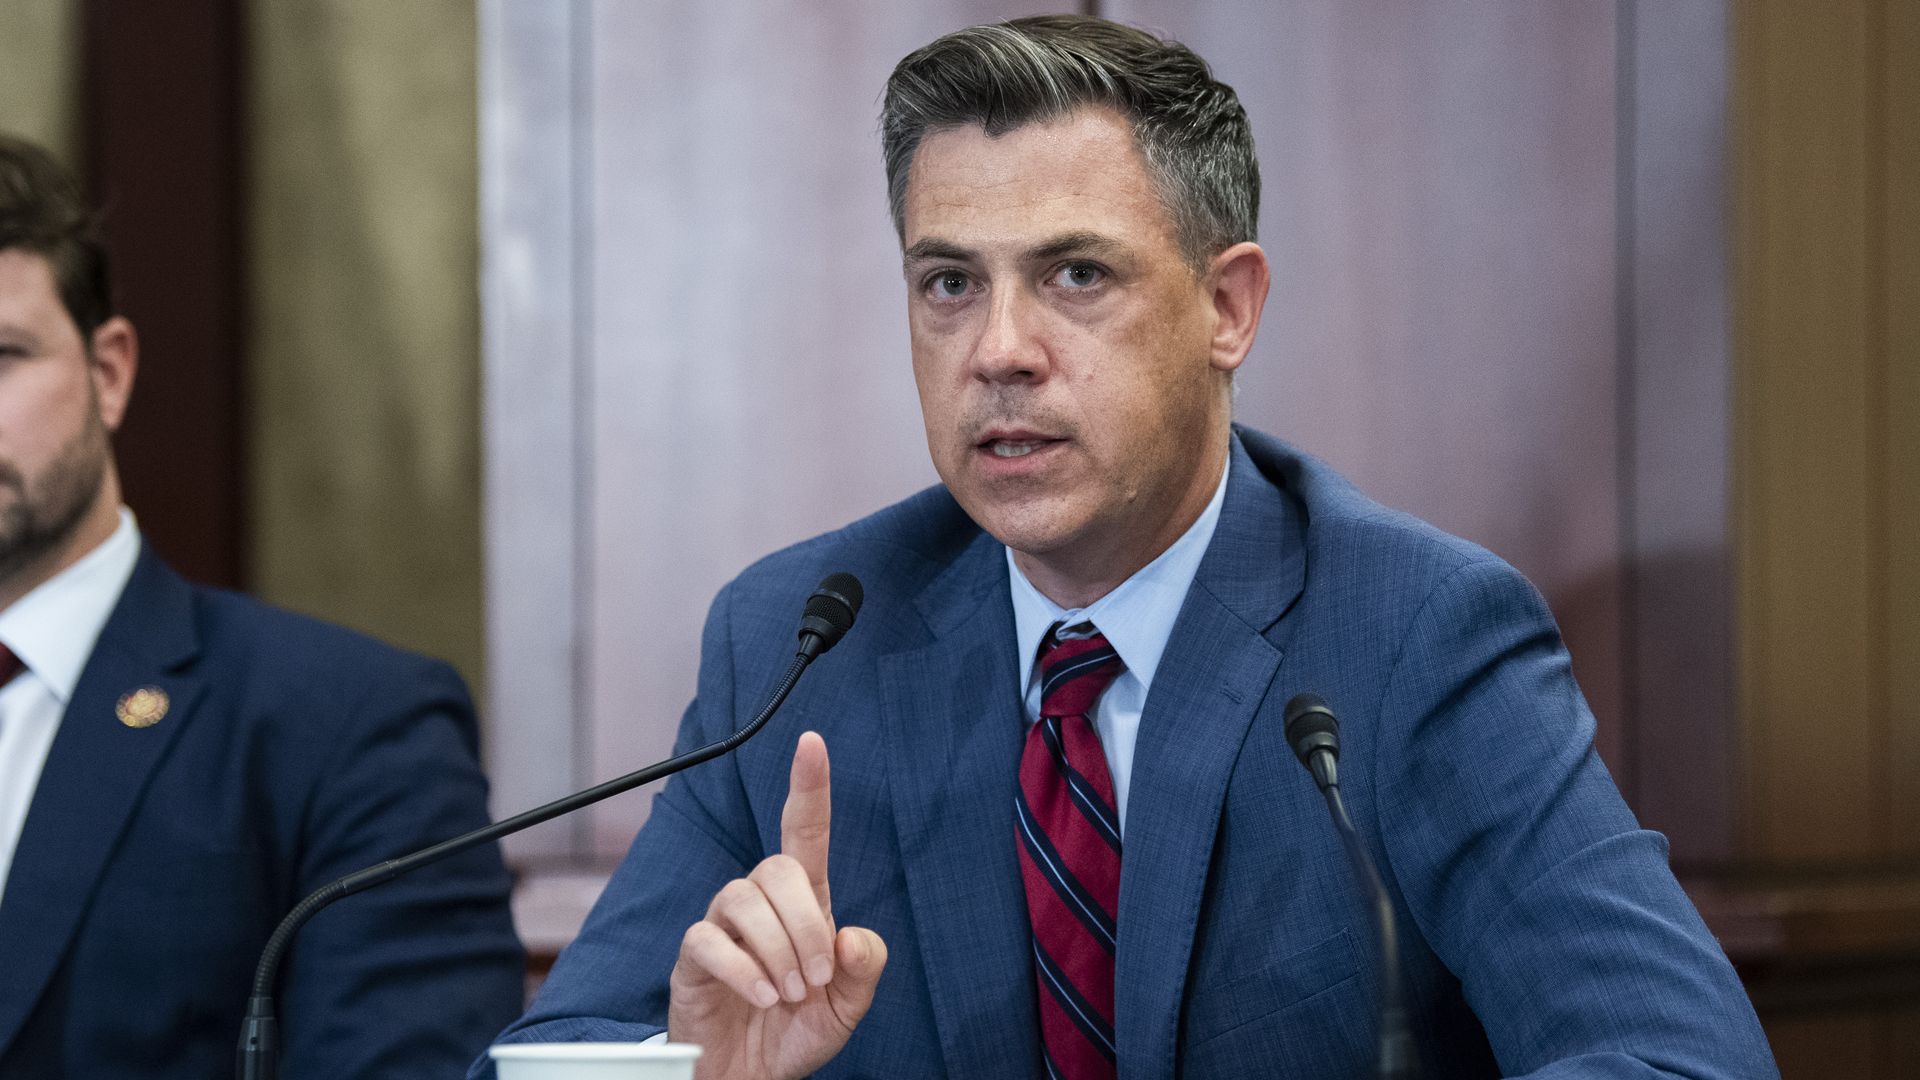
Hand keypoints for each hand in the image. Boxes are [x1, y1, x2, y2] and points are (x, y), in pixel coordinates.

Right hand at [668, 732, 887, 1079]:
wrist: (750, 1077)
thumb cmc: (795, 1034)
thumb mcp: (847, 1009)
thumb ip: (862, 971)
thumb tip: (850, 937)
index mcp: (804, 904)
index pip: (805, 831)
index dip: (809, 787)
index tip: (812, 742)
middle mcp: (761, 905)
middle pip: (778, 868)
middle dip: (806, 923)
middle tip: (816, 978)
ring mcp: (723, 928)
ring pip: (743, 899)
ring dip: (777, 949)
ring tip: (790, 993)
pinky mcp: (693, 957)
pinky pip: (708, 940)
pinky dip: (743, 970)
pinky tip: (764, 997)